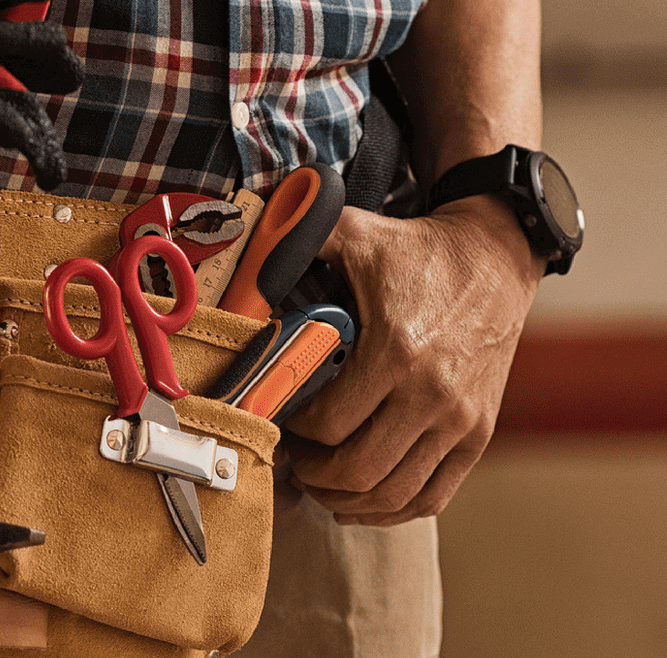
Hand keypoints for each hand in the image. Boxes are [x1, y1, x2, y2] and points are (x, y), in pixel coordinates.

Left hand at [283, 194, 543, 525]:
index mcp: (397, 352)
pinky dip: (391, 509)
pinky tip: (360, 498)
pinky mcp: (477, 435)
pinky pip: (432, 497)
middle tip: (290, 458)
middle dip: (313, 474)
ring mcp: (460, 422)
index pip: (328, 423)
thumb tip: (246, 251)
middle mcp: (433, 395)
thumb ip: (298, 239)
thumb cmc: (419, 250)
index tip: (276, 418)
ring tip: (319, 481)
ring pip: (393, 494)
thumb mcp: (355, 233)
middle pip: (359, 470)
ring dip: (346, 499)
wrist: (495, 258)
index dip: (292, 431)